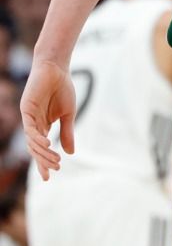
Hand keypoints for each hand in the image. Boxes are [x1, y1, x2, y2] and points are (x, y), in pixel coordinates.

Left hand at [20, 60, 74, 179]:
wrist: (56, 69)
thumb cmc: (63, 89)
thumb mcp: (68, 114)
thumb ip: (67, 132)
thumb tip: (70, 153)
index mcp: (43, 126)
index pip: (41, 149)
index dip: (44, 163)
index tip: (50, 176)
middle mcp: (33, 125)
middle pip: (35, 149)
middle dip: (44, 161)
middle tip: (55, 170)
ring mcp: (29, 118)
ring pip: (32, 142)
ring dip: (43, 153)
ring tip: (55, 160)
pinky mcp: (26, 110)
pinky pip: (30, 128)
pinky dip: (37, 138)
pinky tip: (47, 144)